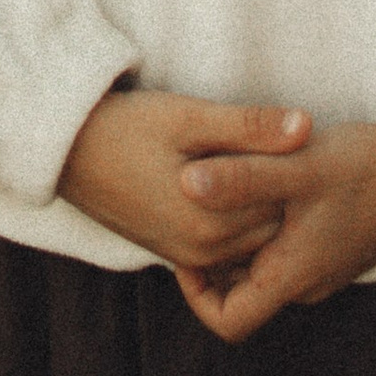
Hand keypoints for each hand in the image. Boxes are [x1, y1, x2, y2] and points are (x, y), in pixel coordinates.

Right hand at [59, 88, 311, 269]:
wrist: (66, 153)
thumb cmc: (128, 127)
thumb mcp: (189, 118)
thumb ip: (251, 126)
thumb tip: (308, 126)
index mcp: (211, 222)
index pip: (283, 200)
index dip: (291, 164)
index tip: (289, 133)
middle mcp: (203, 252)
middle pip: (272, 223)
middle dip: (281, 189)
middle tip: (280, 145)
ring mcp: (190, 257)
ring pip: (253, 236)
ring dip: (260, 203)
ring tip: (255, 158)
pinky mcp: (178, 254)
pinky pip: (229, 244)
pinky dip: (239, 217)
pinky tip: (233, 183)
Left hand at [169, 78, 375, 343]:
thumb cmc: (359, 166)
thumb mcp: (293, 166)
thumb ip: (240, 176)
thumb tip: (182, 183)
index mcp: (293, 277)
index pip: (229, 321)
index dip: (196, 294)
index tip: (186, 249)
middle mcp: (307, 284)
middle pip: (243, 295)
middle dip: (213, 262)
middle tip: (193, 216)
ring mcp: (324, 268)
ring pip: (264, 271)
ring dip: (239, 243)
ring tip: (222, 194)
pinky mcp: (335, 247)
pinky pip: (286, 253)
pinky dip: (264, 231)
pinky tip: (261, 188)